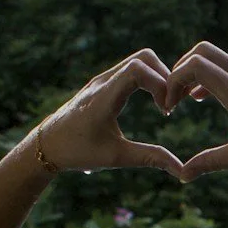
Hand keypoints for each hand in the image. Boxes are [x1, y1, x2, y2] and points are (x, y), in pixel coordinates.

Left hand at [30, 51, 183, 174]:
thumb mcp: (116, 158)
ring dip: (158, 77)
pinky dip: (148, 79)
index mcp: (103, 98)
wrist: (46, 145)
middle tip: (171, 105)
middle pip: (144, 57)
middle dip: (165, 77)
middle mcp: (102, 82)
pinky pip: (131, 69)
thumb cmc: (78, 152)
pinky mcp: (102, 82)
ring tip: (164, 105)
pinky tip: (153, 102)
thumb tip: (182, 170)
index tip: (167, 111)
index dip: (161, 84)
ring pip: (139, 60)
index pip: (138, 69)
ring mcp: (102, 79)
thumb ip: (150, 158)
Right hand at [162, 42, 227, 181]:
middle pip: (203, 51)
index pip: (195, 66)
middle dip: (181, 70)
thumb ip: (210, 162)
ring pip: (218, 58)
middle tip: (174, 97)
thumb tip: (182, 176)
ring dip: (198, 73)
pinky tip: (209, 98)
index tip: (169, 106)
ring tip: (188, 100)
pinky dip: (214, 77)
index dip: (173, 81)